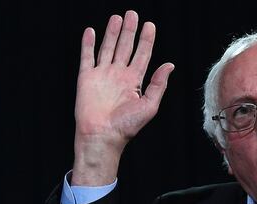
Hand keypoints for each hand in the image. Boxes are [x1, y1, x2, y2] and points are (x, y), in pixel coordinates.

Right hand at [72, 10, 174, 185]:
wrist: (103, 135)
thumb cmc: (127, 126)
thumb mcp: (149, 105)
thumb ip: (159, 84)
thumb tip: (169, 64)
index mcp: (135, 81)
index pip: (142, 55)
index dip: (146, 40)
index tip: (150, 25)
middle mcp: (119, 75)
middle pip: (125, 47)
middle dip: (129, 31)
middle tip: (133, 14)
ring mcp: (103, 75)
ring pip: (108, 48)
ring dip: (112, 33)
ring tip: (117, 18)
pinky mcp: (86, 78)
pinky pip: (87, 57)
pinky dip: (88, 44)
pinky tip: (91, 32)